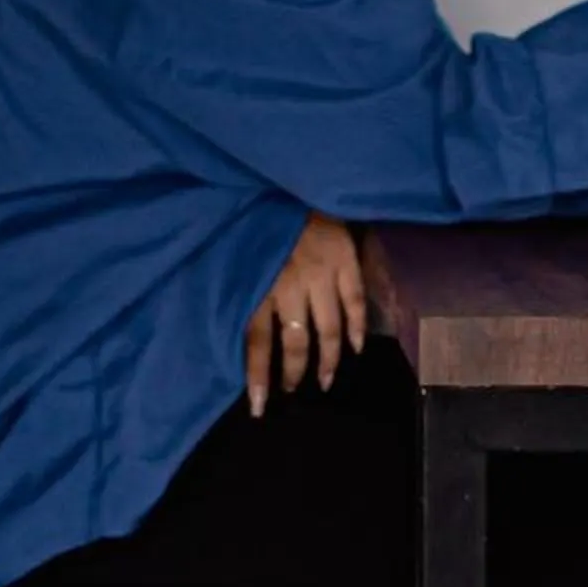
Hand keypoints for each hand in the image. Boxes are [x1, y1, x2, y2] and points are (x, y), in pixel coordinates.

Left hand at [245, 212, 366, 416]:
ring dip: (328, 360)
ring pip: (329, 329)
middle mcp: (291, 284)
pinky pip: (356, 303)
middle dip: (296, 373)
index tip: (259, 407)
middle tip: (295, 391)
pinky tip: (356, 348)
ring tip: (324, 381)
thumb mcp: (235, 255)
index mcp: (260, 284)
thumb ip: (240, 289)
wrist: (288, 179)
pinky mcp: (347, 262)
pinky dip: (358, 329)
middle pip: (297, 342)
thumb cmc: (256, 219)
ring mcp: (322, 275)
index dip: (258, 376)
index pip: (258, 342)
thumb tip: (229, 330)